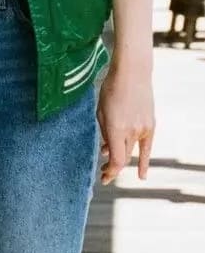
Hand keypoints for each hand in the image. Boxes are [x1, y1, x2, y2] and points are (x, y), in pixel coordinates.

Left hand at [96, 61, 154, 185]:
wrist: (133, 75)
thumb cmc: (110, 90)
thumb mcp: (101, 111)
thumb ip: (104, 133)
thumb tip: (105, 151)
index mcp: (116, 128)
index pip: (116, 160)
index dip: (110, 172)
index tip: (103, 178)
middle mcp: (131, 131)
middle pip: (123, 157)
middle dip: (112, 167)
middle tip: (103, 172)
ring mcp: (143, 129)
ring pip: (131, 150)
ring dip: (121, 157)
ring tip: (108, 162)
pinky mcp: (151, 126)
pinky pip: (146, 148)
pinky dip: (144, 162)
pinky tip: (142, 176)